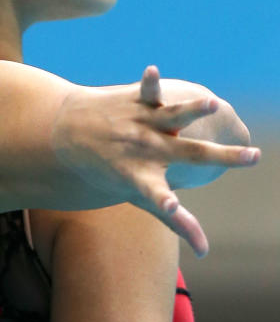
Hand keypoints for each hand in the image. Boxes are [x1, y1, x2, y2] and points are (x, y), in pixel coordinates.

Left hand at [54, 66, 259, 256]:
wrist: (69, 133)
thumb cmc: (110, 171)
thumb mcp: (138, 197)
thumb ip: (175, 222)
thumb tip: (204, 251)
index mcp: (143, 178)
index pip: (157, 196)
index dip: (166, 204)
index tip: (173, 206)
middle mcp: (145, 150)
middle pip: (189, 154)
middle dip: (222, 157)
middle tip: (253, 157)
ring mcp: (141, 123)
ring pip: (173, 116)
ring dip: (195, 110)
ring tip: (215, 104)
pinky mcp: (135, 101)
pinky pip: (146, 91)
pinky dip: (150, 81)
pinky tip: (152, 70)